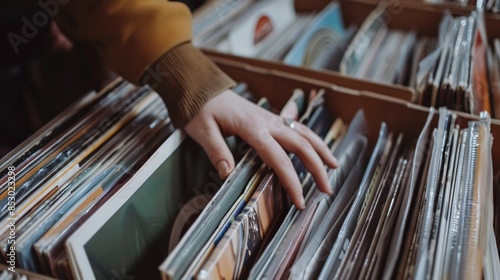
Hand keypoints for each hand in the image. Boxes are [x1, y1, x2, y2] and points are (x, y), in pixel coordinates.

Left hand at [184, 90, 338, 208]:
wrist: (202, 87)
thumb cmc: (201, 109)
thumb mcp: (203, 131)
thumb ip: (217, 151)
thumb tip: (228, 174)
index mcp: (253, 128)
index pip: (279, 158)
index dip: (292, 181)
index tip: (300, 200)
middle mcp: (268, 122)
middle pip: (301, 145)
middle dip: (318, 168)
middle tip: (327, 189)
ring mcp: (271, 118)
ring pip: (304, 133)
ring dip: (321, 149)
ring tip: (335, 166)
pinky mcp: (270, 117)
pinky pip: (296, 127)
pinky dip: (311, 138)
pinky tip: (317, 147)